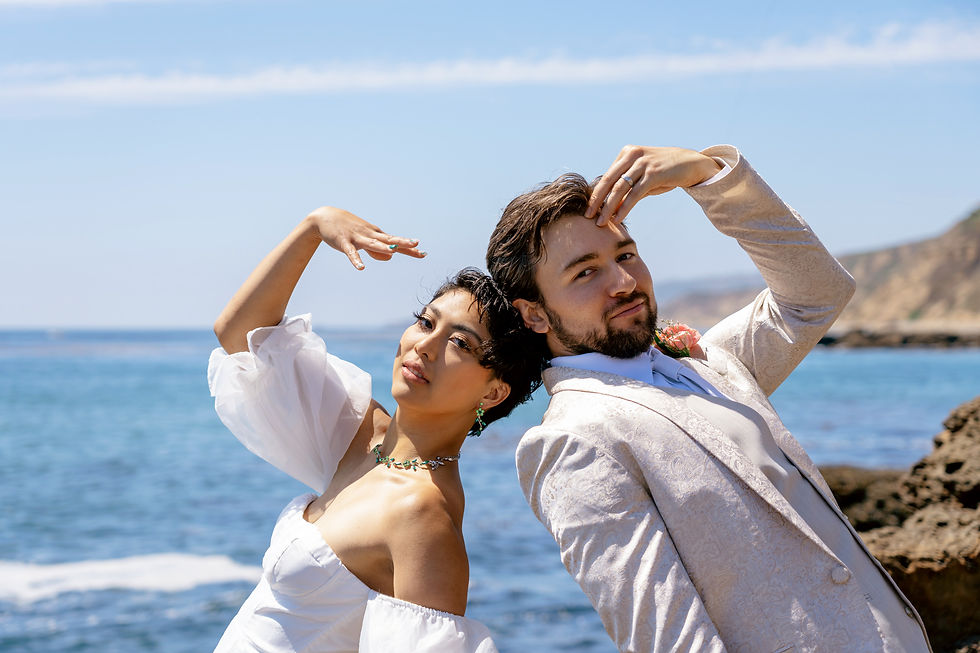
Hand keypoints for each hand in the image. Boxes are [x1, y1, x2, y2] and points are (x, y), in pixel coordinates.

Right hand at [308, 206, 425, 269]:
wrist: (324, 218)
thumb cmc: (348, 229)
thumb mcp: (365, 240)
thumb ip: (377, 250)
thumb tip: (390, 256)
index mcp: (376, 234)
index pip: (395, 242)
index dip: (408, 248)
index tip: (423, 253)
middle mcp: (370, 235)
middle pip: (388, 240)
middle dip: (402, 243)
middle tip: (416, 245)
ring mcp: (357, 238)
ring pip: (372, 244)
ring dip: (382, 248)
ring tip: (394, 252)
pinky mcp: (344, 242)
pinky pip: (351, 253)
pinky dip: (356, 260)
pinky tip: (361, 268)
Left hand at [585, 146, 721, 226]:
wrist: (691, 163)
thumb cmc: (664, 172)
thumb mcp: (643, 177)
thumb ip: (627, 188)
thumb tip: (610, 207)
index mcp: (627, 153)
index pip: (607, 175)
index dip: (597, 193)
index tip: (589, 208)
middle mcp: (633, 155)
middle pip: (608, 180)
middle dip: (596, 200)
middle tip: (587, 215)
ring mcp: (643, 163)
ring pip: (620, 188)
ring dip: (608, 207)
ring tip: (601, 222)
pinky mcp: (653, 173)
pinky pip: (634, 194)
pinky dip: (624, 208)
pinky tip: (617, 218)